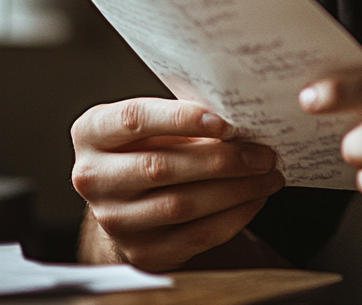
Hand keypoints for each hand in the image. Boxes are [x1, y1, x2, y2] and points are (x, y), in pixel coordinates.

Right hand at [71, 97, 284, 270]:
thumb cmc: (152, 141)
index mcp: (93, 132)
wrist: (131, 195)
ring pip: (181, 205)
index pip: (135, 119)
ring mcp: (114, 220)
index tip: (225, 122)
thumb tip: (240, 112)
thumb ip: (186, 112)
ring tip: (268, 174)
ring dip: (235, 189)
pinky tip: (255, 198)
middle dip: (221, 160)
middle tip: (263, 153)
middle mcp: (94, 177)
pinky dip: (232, 217)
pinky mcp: (140, 250)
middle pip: (162, 167)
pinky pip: (194, 236)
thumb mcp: (156, 118)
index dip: (181, 119)